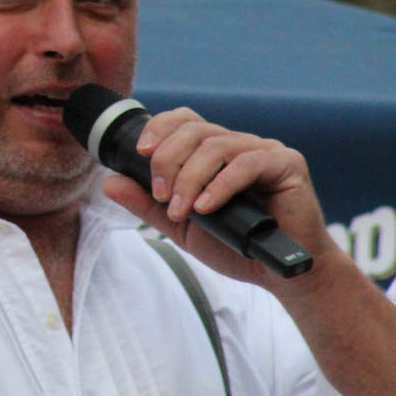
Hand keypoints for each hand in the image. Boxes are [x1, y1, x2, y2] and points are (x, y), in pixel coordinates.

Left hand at [102, 107, 339, 289]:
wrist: (278, 274)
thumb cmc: (234, 246)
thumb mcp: (181, 227)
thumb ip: (148, 205)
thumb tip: (109, 183)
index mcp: (214, 152)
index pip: (184, 121)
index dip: (160, 128)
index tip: (141, 154)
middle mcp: (238, 144)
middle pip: (195, 130)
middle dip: (169, 160)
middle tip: (162, 195)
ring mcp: (264, 150)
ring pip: (216, 146)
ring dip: (190, 178)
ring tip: (182, 209)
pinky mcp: (287, 164)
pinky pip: (248, 163)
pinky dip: (221, 185)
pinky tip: (207, 207)